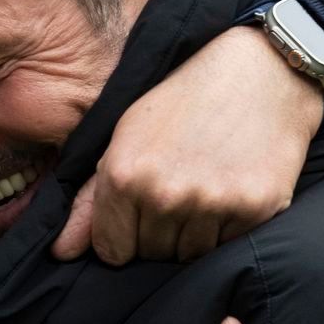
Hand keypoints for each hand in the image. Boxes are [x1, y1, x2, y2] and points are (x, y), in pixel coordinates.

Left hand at [53, 26, 323, 265]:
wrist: (262, 69)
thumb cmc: (185, 99)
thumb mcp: (126, 136)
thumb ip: (92, 199)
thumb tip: (62, 253)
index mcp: (123, 173)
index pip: (112, 250)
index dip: (124, 235)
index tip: (139, 214)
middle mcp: (164, 194)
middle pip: (152, 255)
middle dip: (159, 232)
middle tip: (179, 189)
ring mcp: (211, 203)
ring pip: (190, 254)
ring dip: (194, 232)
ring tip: (205, 187)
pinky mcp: (254, 208)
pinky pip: (229, 245)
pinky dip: (229, 227)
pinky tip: (231, 188)